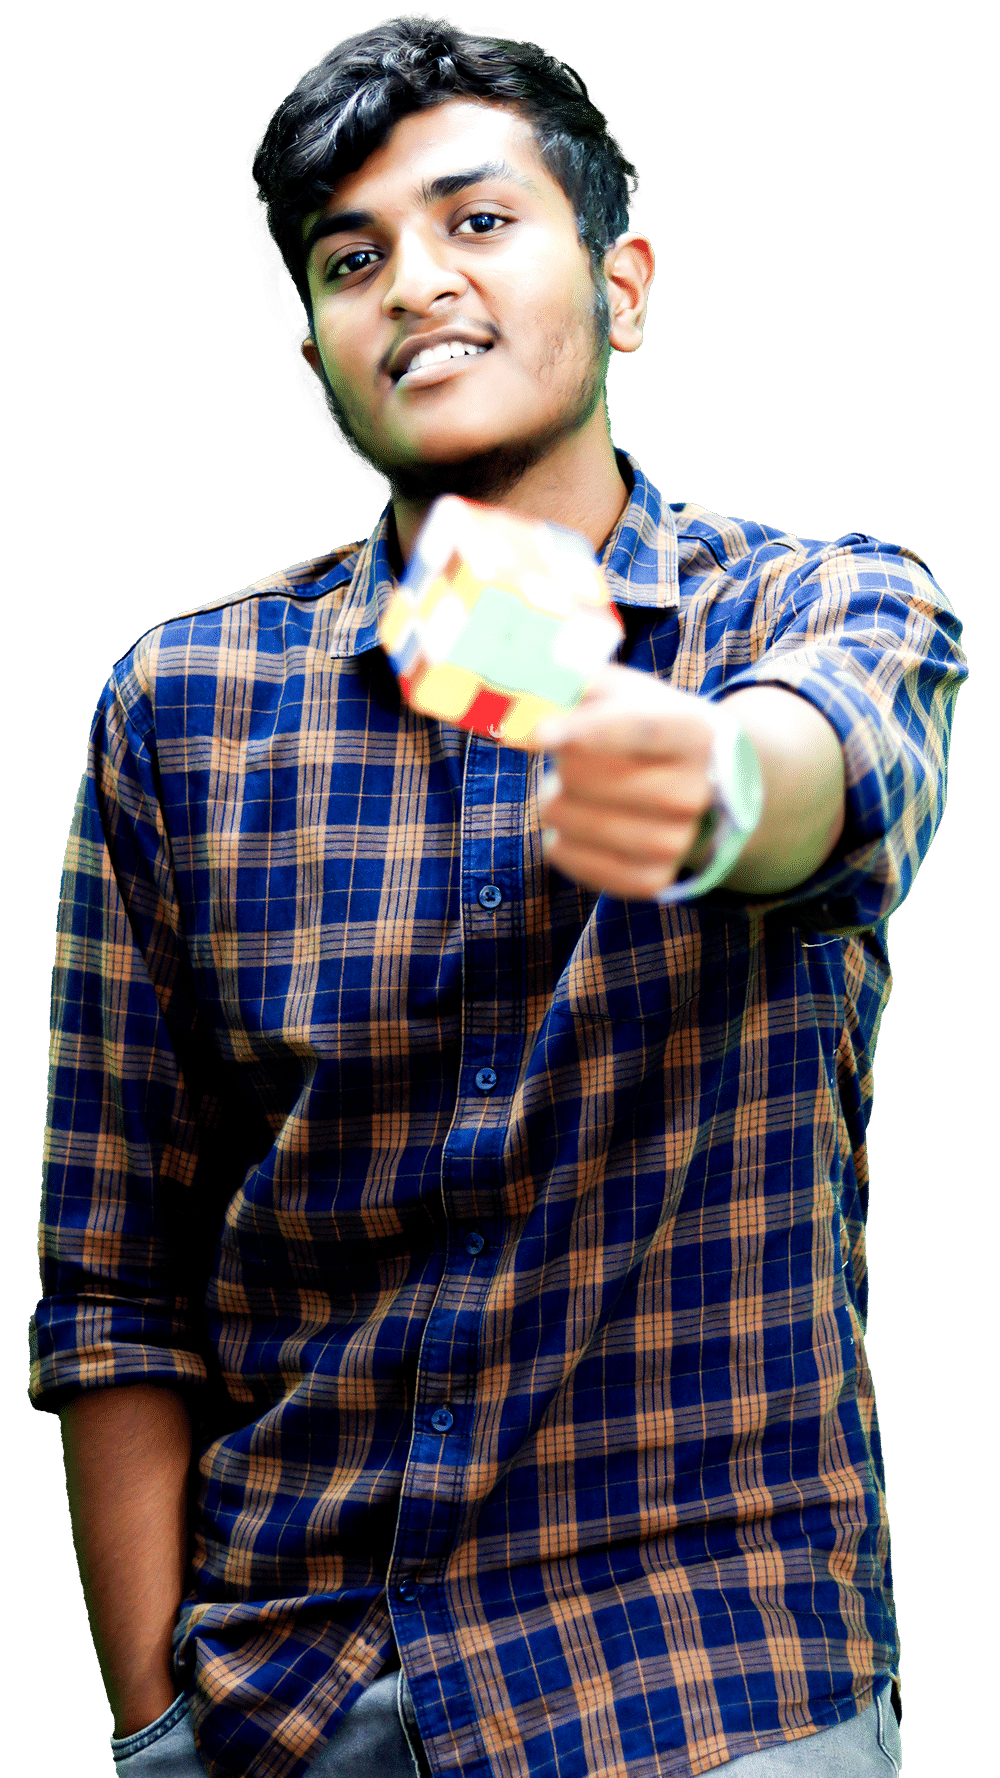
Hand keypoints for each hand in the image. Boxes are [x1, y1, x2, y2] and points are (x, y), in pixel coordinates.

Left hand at [526, 663, 717, 899]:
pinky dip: (559, 842)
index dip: (585, 730)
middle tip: (569, 760)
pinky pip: (573, 861)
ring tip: (573, 792)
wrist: (700, 788)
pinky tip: (572, 828)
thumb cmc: (648, 728)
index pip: (638, 730)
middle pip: (586, 776)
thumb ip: (581, 681)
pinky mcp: (652, 879)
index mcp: (695, 733)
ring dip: (554, 802)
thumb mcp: (628, 693)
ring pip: (569, 819)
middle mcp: (694, 792)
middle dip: (560, 763)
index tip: (540, 732)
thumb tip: (527, 691)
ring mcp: (677, 841)